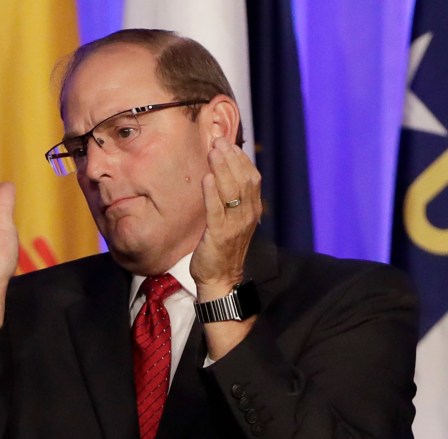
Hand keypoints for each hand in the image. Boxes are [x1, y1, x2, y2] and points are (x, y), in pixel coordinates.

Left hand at [190, 138, 261, 300]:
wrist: (220, 278)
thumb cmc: (222, 247)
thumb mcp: (232, 219)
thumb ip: (230, 198)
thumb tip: (222, 171)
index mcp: (252, 210)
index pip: (252, 177)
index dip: (240, 158)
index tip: (228, 142)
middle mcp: (248, 215)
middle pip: (244, 180)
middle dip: (231, 158)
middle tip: (218, 140)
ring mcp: (236, 225)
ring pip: (232, 191)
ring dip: (222, 169)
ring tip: (213, 152)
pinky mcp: (220, 235)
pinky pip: (217, 211)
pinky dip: (212, 193)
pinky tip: (206, 178)